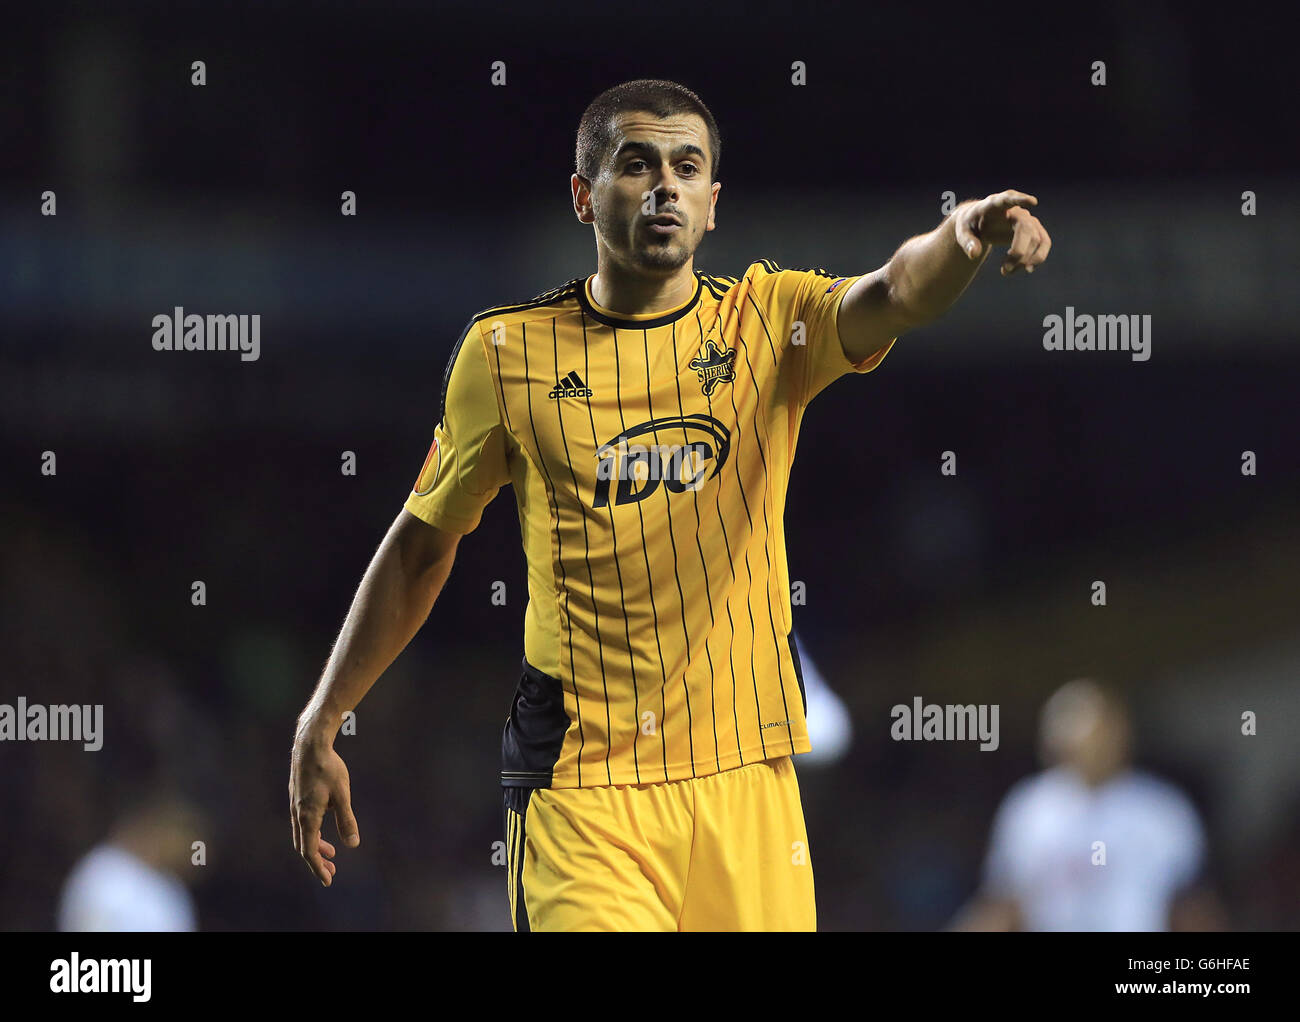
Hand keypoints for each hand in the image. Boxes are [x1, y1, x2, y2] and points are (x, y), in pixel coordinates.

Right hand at [289, 721, 359, 886]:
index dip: (318, 868)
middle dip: (317, 861)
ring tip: (332, 853)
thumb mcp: (342, 794)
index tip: (328, 881)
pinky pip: (302, 822)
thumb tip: (353, 844)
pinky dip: (312, 832)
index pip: (309, 851)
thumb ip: (347, 819)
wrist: (310, 745)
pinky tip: (325, 825)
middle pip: (303, 845)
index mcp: (307, 816)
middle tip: (332, 872)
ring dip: (316, 846)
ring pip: (302, 833)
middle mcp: (297, 814)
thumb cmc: (328, 768)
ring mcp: (295, 805)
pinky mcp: (297, 797)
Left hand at [953, 190, 1050, 275]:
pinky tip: (1028, 269)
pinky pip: (1043, 242)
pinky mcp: (1033, 230)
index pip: (1007, 199)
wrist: (979, 224)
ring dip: (1027, 259)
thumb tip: (974, 254)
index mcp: (994, 206)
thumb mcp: (962, 233)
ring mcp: (1026, 219)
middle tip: (1004, 270)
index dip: (1020, 200)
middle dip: (1019, 252)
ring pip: (1037, 237)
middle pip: (1026, 228)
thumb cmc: (970, 225)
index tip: (1033, 202)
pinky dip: (1038, 257)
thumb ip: (967, 242)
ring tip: (1007, 271)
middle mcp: (1014, 210)